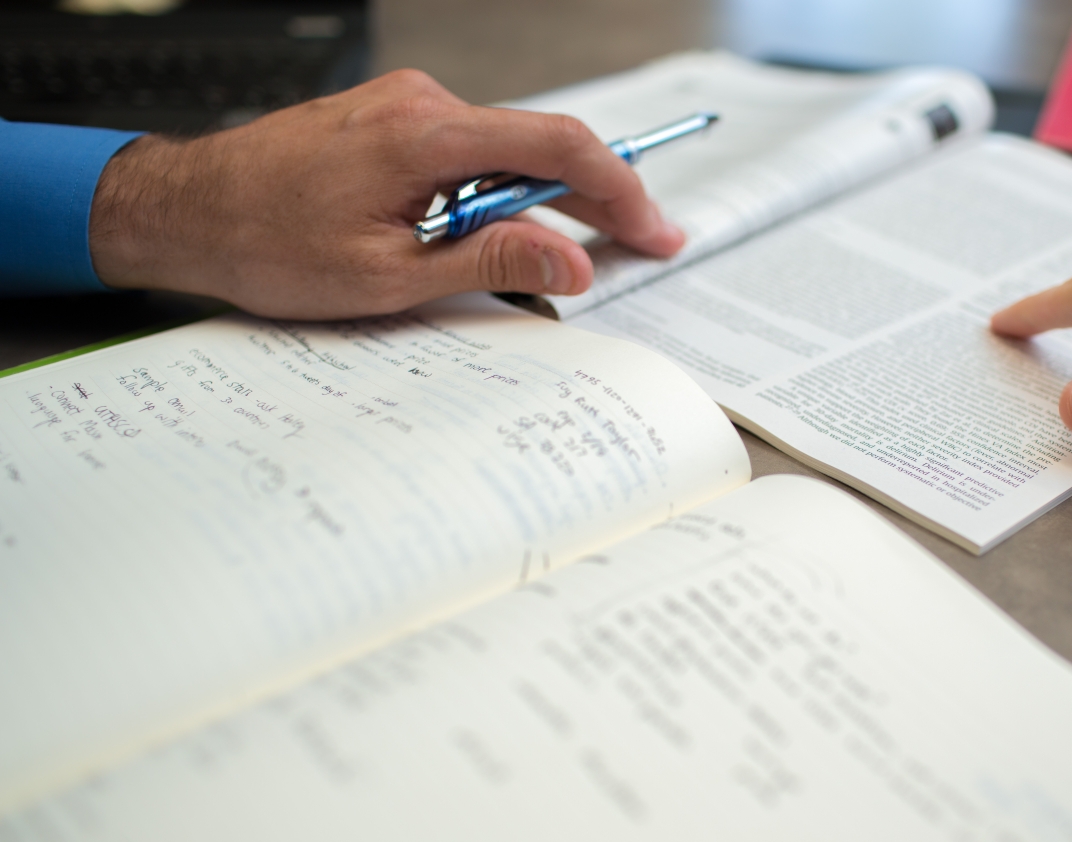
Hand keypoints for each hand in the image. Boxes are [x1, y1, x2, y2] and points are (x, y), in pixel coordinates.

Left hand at [88, 70, 684, 318]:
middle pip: (540, 145)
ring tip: (565, 255)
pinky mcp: (392, 121)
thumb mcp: (388, 277)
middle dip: (596, 199)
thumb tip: (570, 262)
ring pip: (505, 152)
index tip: (653, 228)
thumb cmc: (268, 244)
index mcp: (425, 137)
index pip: (556, 145)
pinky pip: (469, 153)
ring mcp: (405, 107)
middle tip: (641, 244)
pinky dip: (499, 193)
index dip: (619, 188)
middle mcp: (421, 105)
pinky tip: (500, 234)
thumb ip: (490, 263)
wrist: (189, 210)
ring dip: (542, 201)